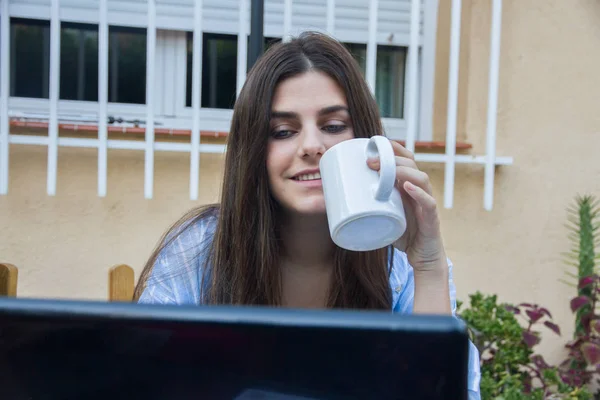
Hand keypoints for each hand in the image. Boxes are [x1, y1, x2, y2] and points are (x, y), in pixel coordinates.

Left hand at [367, 140, 446, 272]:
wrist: (422, 258)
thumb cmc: (403, 235)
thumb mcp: (383, 216)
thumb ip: (368, 207)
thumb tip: (336, 202)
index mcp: (408, 187)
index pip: (405, 160)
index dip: (392, 148)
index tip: (373, 143)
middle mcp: (419, 191)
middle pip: (411, 164)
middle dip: (391, 158)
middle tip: (370, 161)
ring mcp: (426, 204)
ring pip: (421, 179)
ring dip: (403, 171)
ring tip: (385, 171)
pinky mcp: (432, 219)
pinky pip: (429, 202)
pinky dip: (419, 194)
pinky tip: (408, 188)